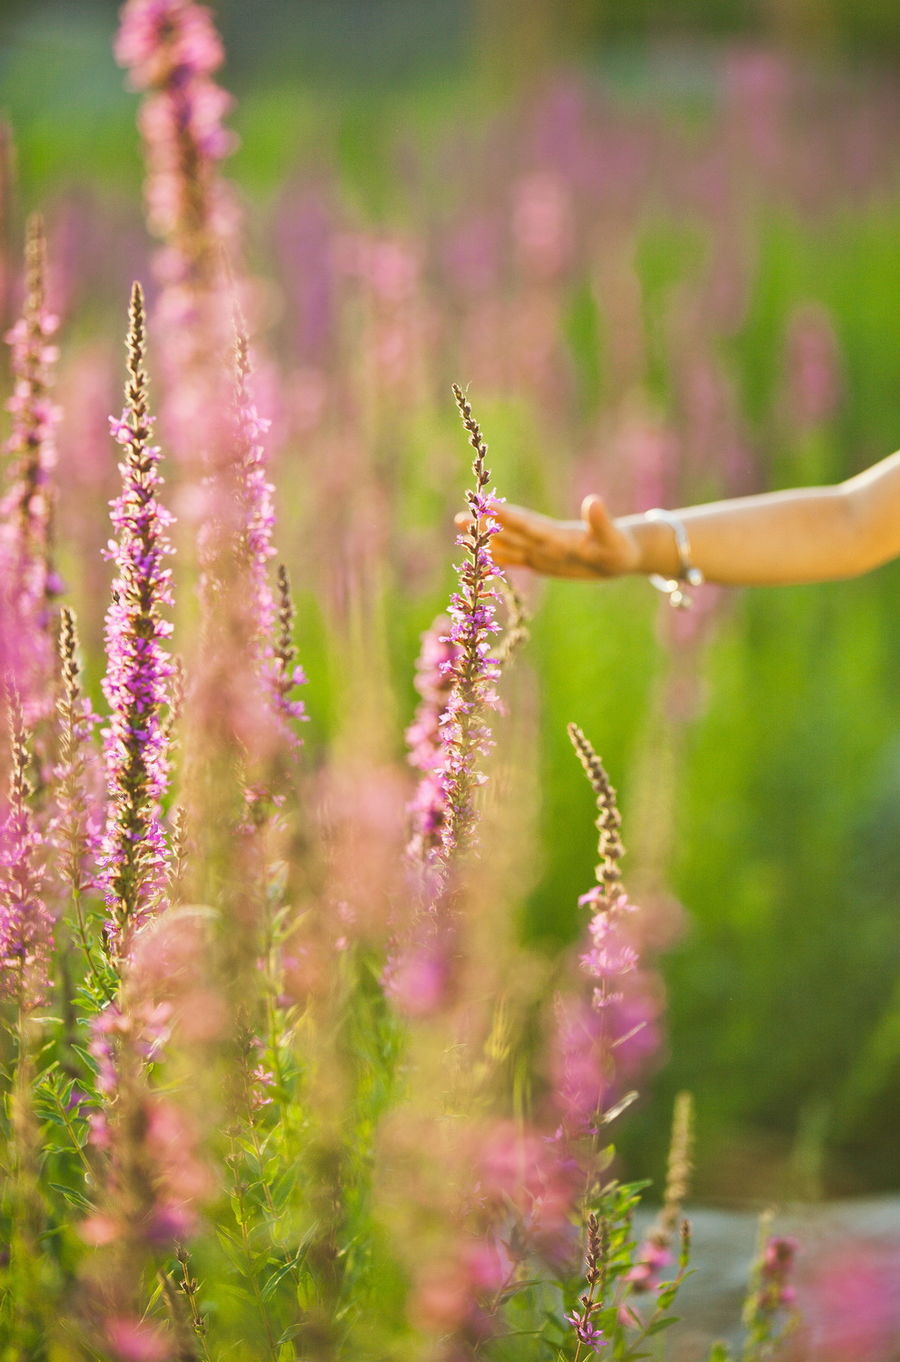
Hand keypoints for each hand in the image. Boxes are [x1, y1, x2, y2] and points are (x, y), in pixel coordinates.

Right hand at [456, 495, 640, 578]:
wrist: (624, 553)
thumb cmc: (622, 547)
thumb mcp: (614, 538)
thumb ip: (601, 521)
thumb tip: (593, 500)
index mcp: (559, 535)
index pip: (528, 524)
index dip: (506, 516)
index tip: (484, 505)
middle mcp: (547, 540)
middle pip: (511, 531)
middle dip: (487, 525)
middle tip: (459, 516)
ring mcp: (544, 551)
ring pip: (511, 544)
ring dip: (488, 539)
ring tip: (462, 529)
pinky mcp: (546, 562)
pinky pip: (520, 559)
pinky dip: (502, 557)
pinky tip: (486, 555)